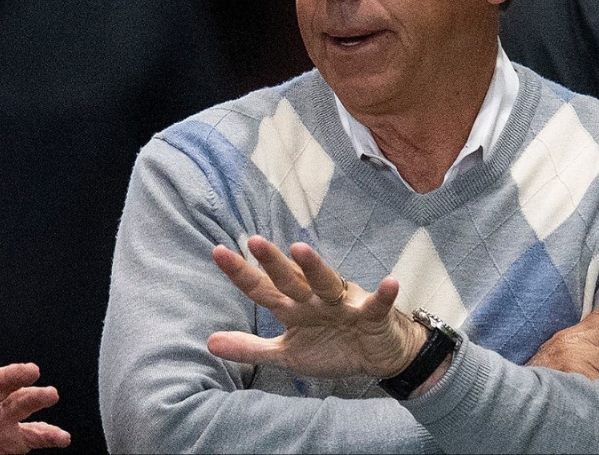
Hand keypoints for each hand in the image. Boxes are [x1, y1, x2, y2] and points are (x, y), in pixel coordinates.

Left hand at [208, 237, 425, 378]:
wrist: (378, 357)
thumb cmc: (332, 348)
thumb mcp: (287, 354)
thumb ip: (251, 348)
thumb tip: (209, 342)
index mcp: (293, 306)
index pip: (262, 288)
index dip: (241, 273)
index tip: (217, 251)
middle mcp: (314, 299)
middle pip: (290, 279)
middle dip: (272, 262)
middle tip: (253, 241)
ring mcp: (343, 303)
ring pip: (326, 282)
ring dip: (314, 267)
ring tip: (300, 249)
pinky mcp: (373, 314)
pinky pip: (378, 304)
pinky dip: (384, 294)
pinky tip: (389, 283)